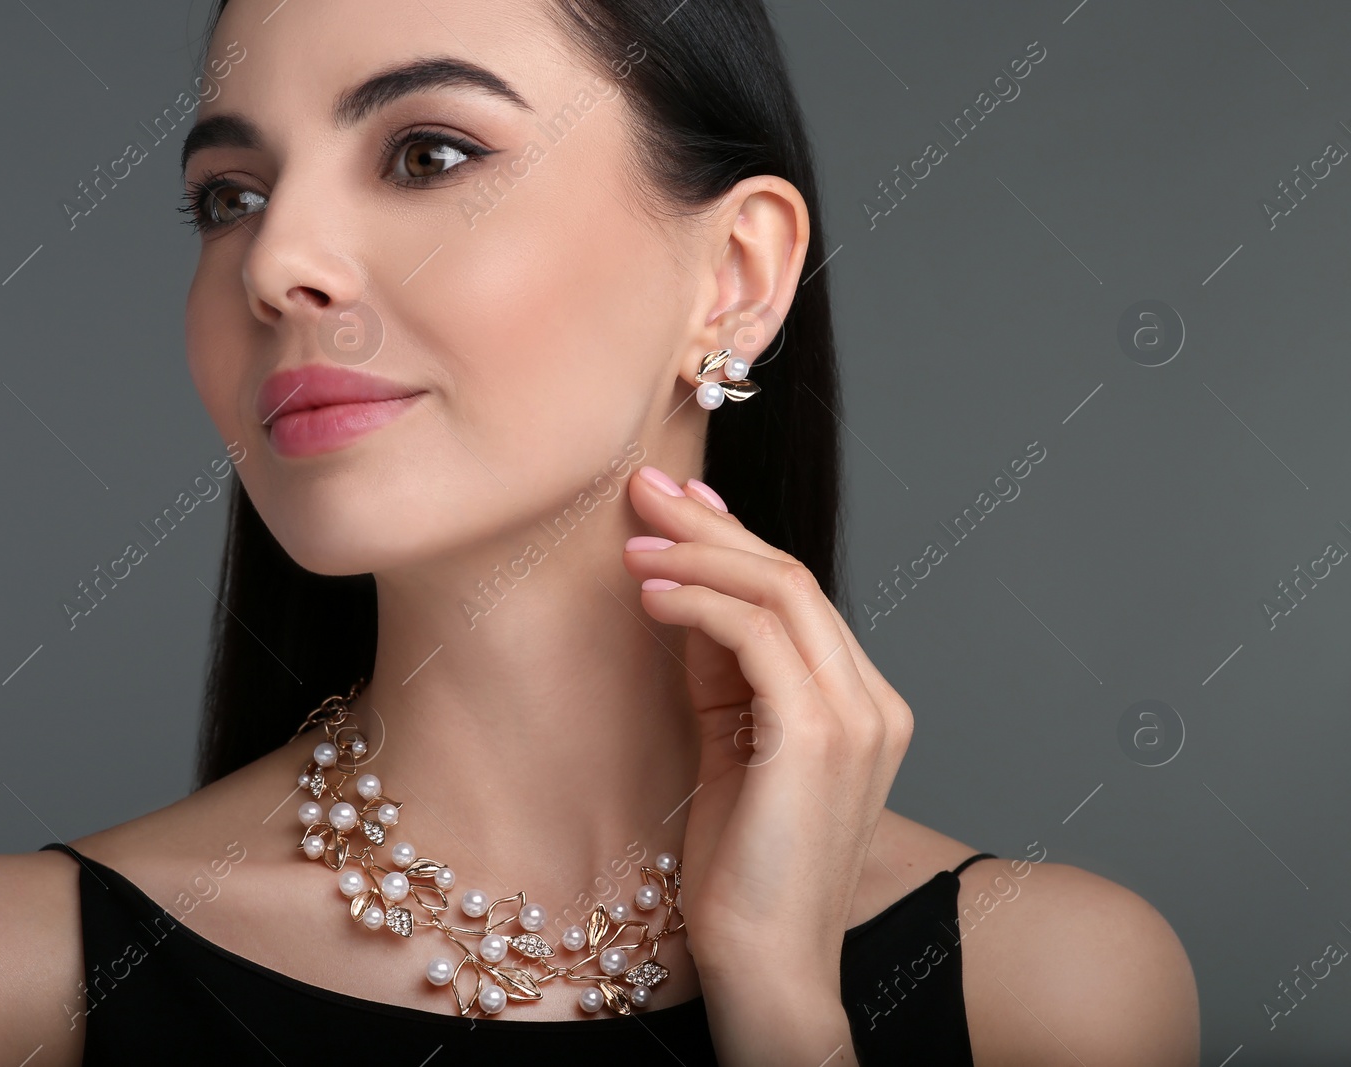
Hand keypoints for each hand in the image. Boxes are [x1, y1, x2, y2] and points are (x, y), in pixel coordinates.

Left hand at [622, 465, 913, 1060]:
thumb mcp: (731, 748)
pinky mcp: (821, 736)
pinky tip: (649, 594)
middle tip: (643, 487)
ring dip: (696, 555)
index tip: (674, 505)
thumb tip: (680, 588)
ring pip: (781, 591)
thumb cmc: (742, 871)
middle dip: (710, 525)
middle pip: (792, 576)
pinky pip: (758, 636)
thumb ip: (722, 671)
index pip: (799, 595)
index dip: (732, 540)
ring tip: (630, 543)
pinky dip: (699, 602)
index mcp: (861, 705)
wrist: (766, 968)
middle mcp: (874, 702)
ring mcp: (858, 717)